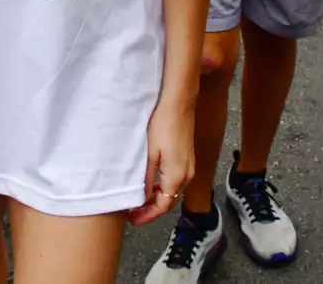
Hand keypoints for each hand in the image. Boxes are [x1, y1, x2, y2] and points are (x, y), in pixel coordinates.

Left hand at [128, 96, 194, 225]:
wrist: (179, 103)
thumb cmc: (162, 124)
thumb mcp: (149, 154)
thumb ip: (145, 179)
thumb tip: (140, 198)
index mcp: (177, 176)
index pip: (163, 206)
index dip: (147, 216)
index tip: (133, 220)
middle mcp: (187, 174)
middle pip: (169, 201)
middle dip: (151, 208)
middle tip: (133, 212)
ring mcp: (189, 166)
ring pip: (173, 191)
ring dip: (158, 197)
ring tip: (140, 199)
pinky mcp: (188, 158)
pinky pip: (176, 180)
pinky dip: (164, 186)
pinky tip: (153, 181)